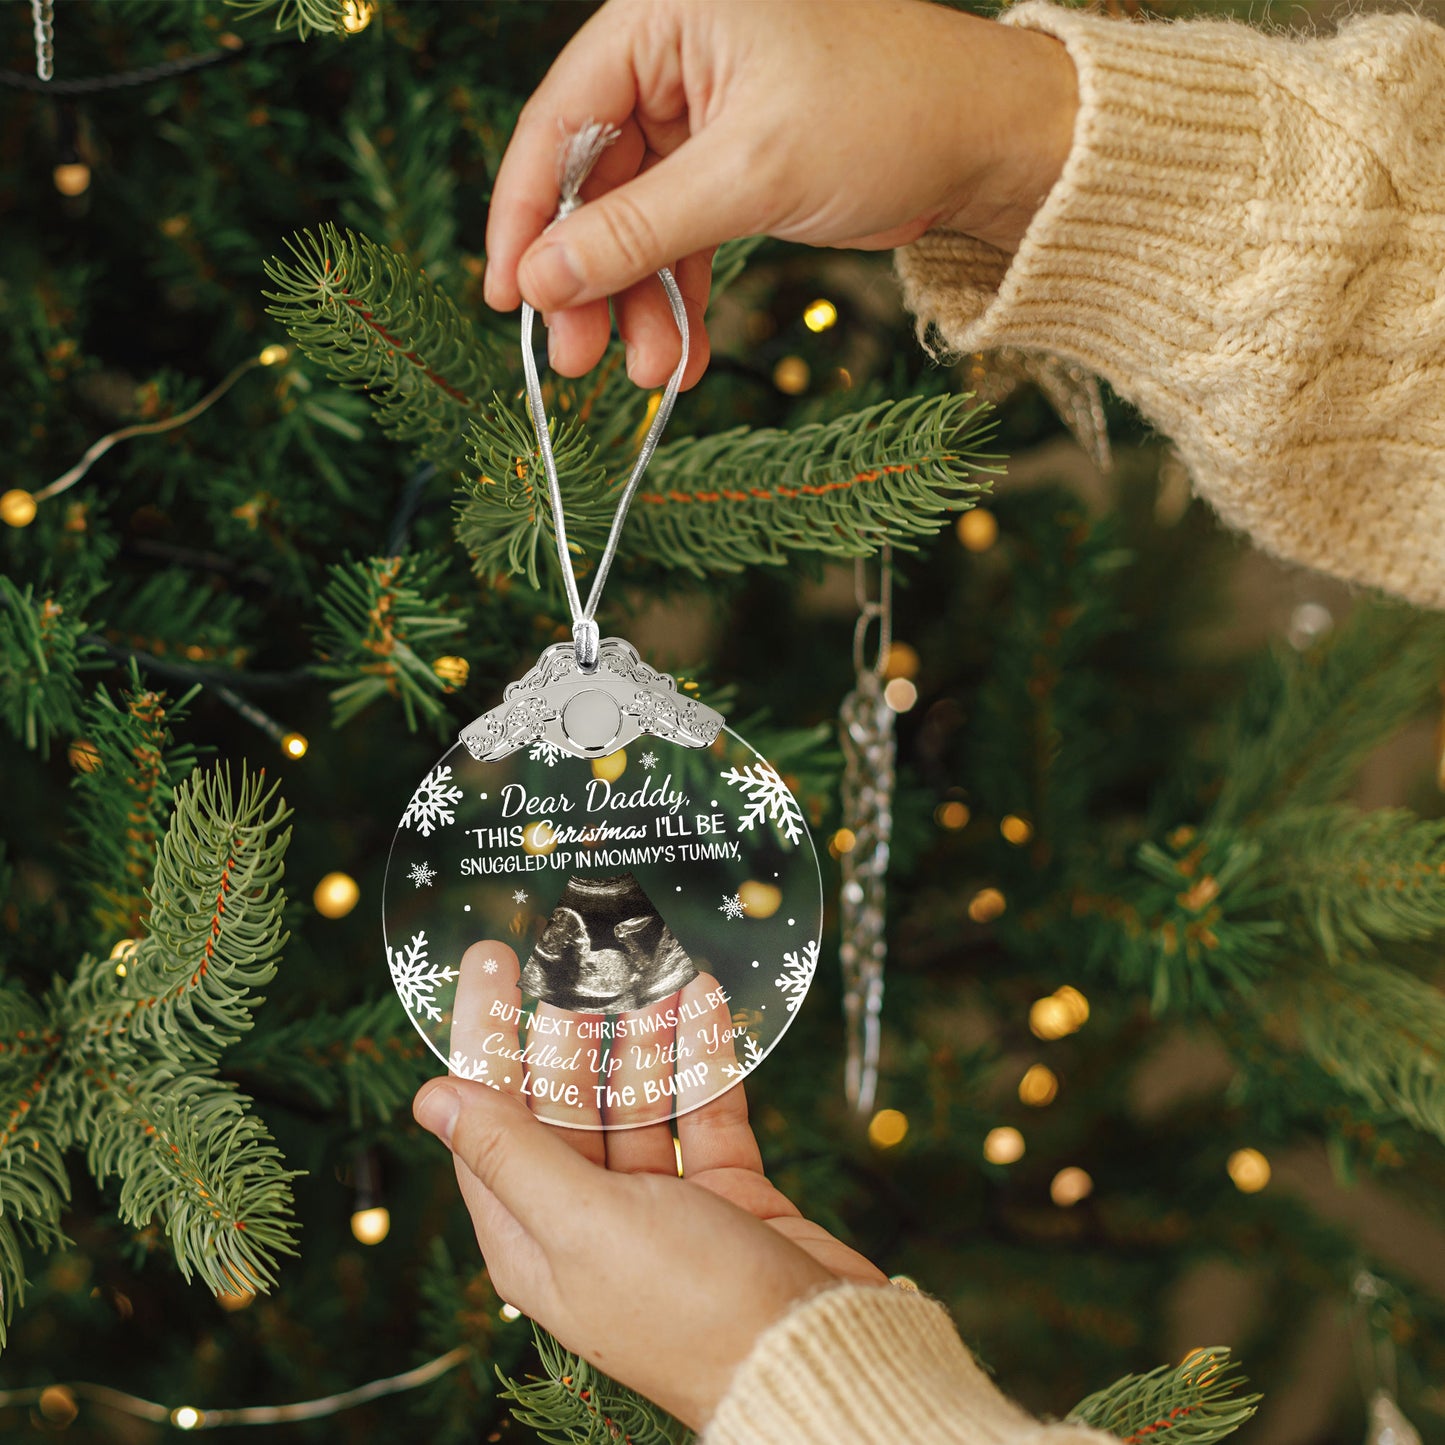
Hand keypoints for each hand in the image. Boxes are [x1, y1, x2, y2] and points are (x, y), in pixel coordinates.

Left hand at [414, 940, 886, 1429]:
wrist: (816, 1355)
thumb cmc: (686, 1304)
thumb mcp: (582, 1223)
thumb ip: (509, 1152)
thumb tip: (429, 1096)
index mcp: (532, 1235)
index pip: (489, 1115)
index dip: (486, 1037)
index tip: (491, 959)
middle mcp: (588, 1218)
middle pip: (564, 1100)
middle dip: (573, 1026)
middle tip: (582, 949)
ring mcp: (659, 1205)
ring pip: (637, 1098)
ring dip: (643, 1034)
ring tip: (654, 964)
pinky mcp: (723, 1193)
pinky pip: (703, 1109)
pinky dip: (702, 1056)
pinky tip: (704, 1000)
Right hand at [484, 0, 1077, 386]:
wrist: (990, 142)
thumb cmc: (886, 117)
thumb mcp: (750, 175)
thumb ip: (639, 230)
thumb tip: (541, 280)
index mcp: (664, 14)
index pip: (560, 119)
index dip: (527, 218)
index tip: (507, 299)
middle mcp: (674, 53)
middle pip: (596, 181)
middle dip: (591, 279)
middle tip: (576, 361)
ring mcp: (702, 112)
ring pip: (640, 220)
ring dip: (640, 302)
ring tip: (649, 374)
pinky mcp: (733, 161)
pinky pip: (684, 234)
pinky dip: (681, 295)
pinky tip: (683, 354)